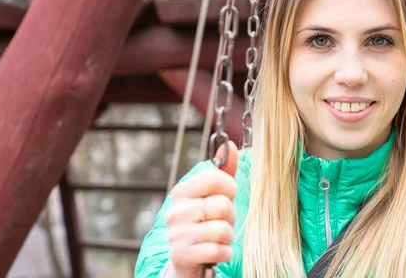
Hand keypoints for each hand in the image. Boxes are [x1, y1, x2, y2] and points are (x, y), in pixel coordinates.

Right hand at [166, 141, 238, 277]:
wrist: (188, 260)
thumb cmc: (206, 222)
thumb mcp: (216, 195)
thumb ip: (224, 171)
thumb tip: (228, 143)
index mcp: (182, 192)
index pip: (213, 178)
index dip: (229, 187)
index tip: (227, 196)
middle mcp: (175, 211)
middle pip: (222, 205)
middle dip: (230, 216)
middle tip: (222, 221)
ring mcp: (176, 235)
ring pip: (222, 230)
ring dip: (228, 237)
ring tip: (218, 237)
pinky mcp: (181, 256)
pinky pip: (218, 251)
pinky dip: (224, 253)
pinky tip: (216, 252)